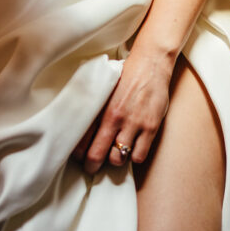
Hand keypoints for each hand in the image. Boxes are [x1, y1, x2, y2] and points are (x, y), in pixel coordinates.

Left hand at [74, 50, 173, 174]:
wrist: (151, 63)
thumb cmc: (127, 74)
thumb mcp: (105, 88)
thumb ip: (95, 106)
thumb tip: (82, 122)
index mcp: (100, 107)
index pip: (81, 139)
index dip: (78, 153)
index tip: (78, 156)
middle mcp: (115, 118)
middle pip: (96, 154)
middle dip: (91, 165)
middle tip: (91, 167)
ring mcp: (134, 124)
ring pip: (118, 158)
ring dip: (115, 160)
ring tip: (114, 154)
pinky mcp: (150, 127)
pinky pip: (139, 155)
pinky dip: (134, 157)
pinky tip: (133, 148)